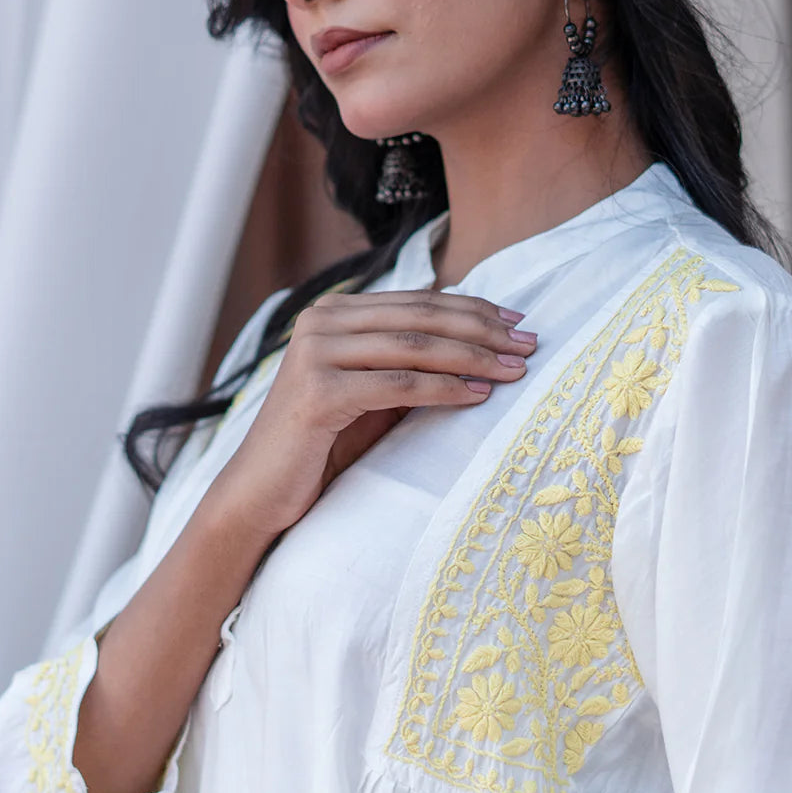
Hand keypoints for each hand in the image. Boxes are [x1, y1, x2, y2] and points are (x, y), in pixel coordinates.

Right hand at [215, 288, 537, 537]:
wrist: (261, 491)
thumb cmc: (323, 443)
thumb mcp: (372, 391)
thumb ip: (408, 361)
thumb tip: (480, 343)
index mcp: (334, 311)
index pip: (418, 301)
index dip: (473, 308)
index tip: (520, 321)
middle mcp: (320, 321)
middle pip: (421, 316)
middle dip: (483, 329)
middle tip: (530, 343)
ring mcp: (315, 353)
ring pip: (413, 346)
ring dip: (473, 357)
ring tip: (515, 369)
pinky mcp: (317, 392)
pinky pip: (397, 384)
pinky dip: (444, 389)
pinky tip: (479, 395)